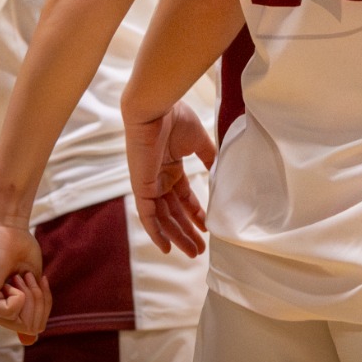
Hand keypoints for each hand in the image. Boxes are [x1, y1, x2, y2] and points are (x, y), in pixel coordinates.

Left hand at [0, 218, 51, 343]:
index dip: (44, 305)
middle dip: (39, 300)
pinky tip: (9, 277)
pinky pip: (13, 310)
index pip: (34, 329)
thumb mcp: (32, 286)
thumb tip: (30, 341)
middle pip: (32, 327)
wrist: (8, 229)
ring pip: (23, 320)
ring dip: (30, 293)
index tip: (35, 279)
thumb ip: (31, 313)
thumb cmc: (21, 252)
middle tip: (27, 276)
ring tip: (18, 275)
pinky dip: (20, 291)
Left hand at [125, 100, 214, 257]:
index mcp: (170, 167)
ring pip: (163, 218)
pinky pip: (147, 216)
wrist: (156, 108)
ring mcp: (149, 184)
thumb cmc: (175, 118)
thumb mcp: (198, 141)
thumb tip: (221, 173)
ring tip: (192, 253)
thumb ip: (208, 158)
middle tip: (200, 250)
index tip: (208, 227)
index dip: (195, 213)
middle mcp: (159, 178)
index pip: (184, 197)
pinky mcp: (141, 187)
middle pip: (173, 212)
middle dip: (187, 231)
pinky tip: (166, 247)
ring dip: (177, 236)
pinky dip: (156, 232)